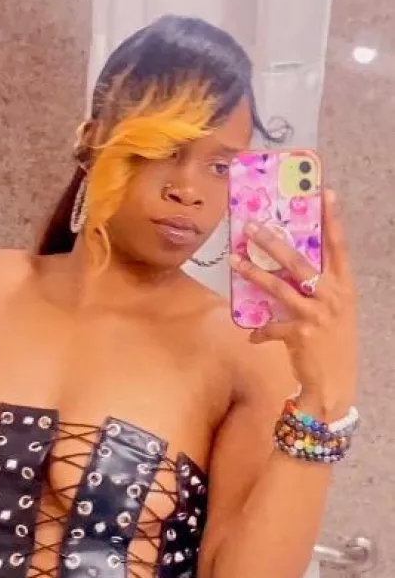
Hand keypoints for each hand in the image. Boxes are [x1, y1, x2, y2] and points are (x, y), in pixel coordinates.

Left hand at [229, 190, 356, 418]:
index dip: (332, 220)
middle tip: (252, 226)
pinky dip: (260, 331)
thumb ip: (317, 292)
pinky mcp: (300, 334)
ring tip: (234, 260)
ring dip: (253, 273)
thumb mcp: (334, 313)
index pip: (339, 247)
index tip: (325, 193)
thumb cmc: (333, 345)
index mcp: (344, 287)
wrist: (334, 384)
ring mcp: (316, 315)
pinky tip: (252, 335)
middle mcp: (332, 297)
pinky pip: (271, 326)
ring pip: (279, 287)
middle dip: (274, 242)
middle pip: (300, 262)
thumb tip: (288, 273)